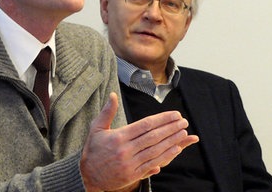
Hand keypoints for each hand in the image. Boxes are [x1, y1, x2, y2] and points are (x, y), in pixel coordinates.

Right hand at [80, 92, 198, 191]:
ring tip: (183, 133)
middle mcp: (125, 150)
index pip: (145, 125)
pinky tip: (176, 149)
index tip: (174, 114)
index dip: (162, 119)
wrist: (87, 176)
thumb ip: (107, 112)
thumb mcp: (96, 128)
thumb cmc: (93, 150)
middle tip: (183, 121)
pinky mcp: (132, 175)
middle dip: (170, 128)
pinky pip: (153, 164)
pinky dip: (166, 156)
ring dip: (172, 141)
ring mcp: (130, 163)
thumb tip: (113, 95)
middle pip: (153, 137)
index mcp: (118, 137)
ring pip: (155, 150)